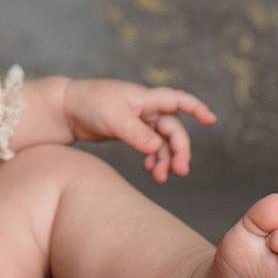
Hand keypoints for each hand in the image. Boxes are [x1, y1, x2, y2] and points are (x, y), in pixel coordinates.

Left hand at [60, 79, 216, 181]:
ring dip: (165, 160)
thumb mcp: (113, 119)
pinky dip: (153, 159)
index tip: (211, 121)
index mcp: (146, 98)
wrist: (65, 110)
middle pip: (172, 129)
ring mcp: (139, 121)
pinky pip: (150, 147)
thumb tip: (158, 146)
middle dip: (179, 150)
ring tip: (161, 178)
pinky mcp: (130, 132)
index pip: (178, 100)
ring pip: (162, 142)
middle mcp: (146, 108)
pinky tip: (150, 171)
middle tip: (180, 172)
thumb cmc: (89, 104)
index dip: (197, 108)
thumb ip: (136, 133)